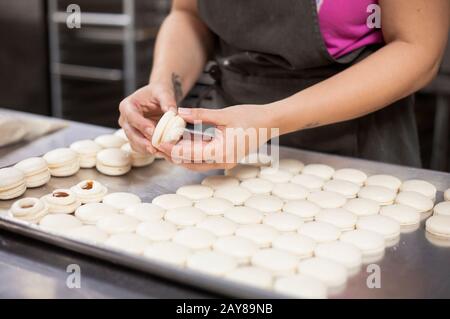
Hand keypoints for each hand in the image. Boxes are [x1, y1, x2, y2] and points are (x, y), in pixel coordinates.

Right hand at [118, 83, 176, 153]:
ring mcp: (129, 130)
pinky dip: (150, 152)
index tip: (153, 131)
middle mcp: (125, 119)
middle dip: (143, 142)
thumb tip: (173, 113)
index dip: (142, 125)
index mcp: (127, 106)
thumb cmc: (159, 92)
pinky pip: (141, 148)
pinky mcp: (136, 138)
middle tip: (156, 147)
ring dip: (147, 149)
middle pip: (131, 133)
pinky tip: (161, 153)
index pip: (132, 117)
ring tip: (161, 152)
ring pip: (134, 143)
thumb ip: (167, 101)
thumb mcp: (163, 92)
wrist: (159, 98)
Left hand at [157, 105, 276, 170]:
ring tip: (164, 143)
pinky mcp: (225, 157)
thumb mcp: (223, 114)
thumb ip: (200, 114)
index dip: (171, 148)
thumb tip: (179, 112)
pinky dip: (192, 151)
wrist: (270, 123)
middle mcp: (222, 162)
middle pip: (189, 162)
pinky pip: (204, 157)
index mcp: (221, 152)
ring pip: (195, 162)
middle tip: (155, 144)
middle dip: (172, 154)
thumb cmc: (251, 117)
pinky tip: (180, 141)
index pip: (188, 154)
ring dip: (180, 154)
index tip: (157, 140)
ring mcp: (224, 162)